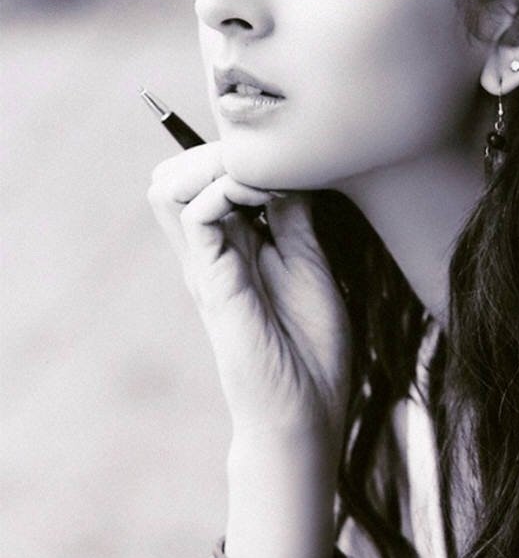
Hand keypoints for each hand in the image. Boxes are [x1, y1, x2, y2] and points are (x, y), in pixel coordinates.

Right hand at [148, 141, 352, 450]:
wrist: (306, 409)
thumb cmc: (311, 347)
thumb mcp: (310, 263)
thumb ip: (294, 219)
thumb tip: (293, 170)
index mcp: (232, 247)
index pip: (204, 178)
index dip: (235, 153)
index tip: (285, 152)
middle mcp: (209, 252)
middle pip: (175, 174)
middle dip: (218, 148)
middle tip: (270, 155)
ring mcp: (206, 266)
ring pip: (170, 186)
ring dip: (216, 163)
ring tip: (264, 174)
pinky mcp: (213, 282)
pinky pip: (195, 216)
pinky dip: (225, 189)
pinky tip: (264, 195)